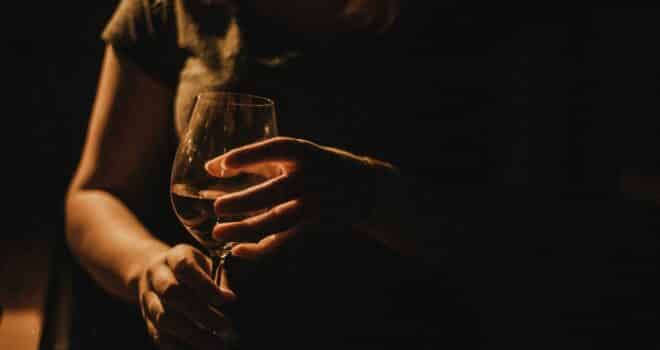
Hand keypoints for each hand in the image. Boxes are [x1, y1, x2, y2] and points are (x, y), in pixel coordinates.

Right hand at [138, 244, 235, 348]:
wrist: (154, 272)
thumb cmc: (191, 268)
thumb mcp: (205, 263)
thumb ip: (219, 277)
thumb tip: (230, 298)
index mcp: (173, 257)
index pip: (185, 268)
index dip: (204, 284)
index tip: (225, 300)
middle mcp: (156, 277)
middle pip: (172, 294)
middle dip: (200, 313)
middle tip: (225, 326)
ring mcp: (148, 299)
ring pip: (163, 319)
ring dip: (191, 335)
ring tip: (216, 345)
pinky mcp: (146, 320)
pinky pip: (158, 336)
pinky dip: (178, 347)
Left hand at [205, 136, 396, 257]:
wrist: (364, 188)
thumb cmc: (318, 165)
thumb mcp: (295, 154)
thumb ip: (256, 159)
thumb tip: (211, 168)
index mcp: (303, 152)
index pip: (273, 150)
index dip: (247, 157)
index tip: (219, 166)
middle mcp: (309, 178)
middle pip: (273, 192)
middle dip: (243, 202)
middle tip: (217, 207)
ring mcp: (313, 204)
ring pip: (276, 221)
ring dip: (246, 230)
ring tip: (218, 233)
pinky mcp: (314, 225)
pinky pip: (284, 240)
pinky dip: (261, 249)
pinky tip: (239, 250)